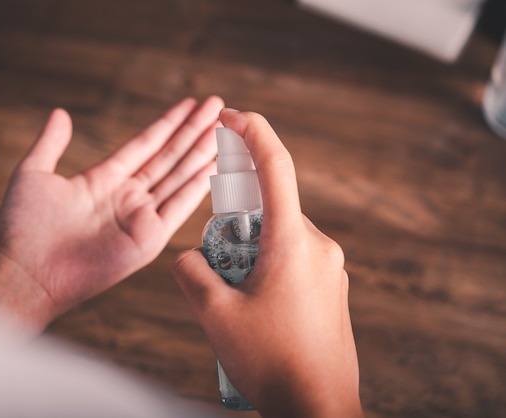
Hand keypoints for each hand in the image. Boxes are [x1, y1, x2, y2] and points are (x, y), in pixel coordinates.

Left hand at [0, 96, 223, 330]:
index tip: (190, 103)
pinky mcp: (149, 239)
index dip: (168, 123)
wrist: (26, 271)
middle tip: (218, 106)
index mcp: (105, 178)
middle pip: (169, 156)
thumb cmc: (23, 227)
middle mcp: (128, 195)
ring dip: (202, 152)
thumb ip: (51, 143)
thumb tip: (59, 112)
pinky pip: (180, 207)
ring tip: (225, 128)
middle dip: (194, 130)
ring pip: (179, 176)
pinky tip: (215, 166)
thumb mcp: (34, 174)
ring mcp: (141, 216)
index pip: (146, 143)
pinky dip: (199, 187)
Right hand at [171, 110, 363, 417]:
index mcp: (293, 242)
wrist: (319, 408)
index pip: (276, 167)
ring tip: (234, 300)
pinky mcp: (332, 286)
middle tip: (215, 266)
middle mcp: (319, 246)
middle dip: (234, 225)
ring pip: (279, 238)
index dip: (252, 132)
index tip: (230, 115)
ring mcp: (331, 267)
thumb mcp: (214, 315)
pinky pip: (293, 259)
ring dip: (249, 253)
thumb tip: (188, 257)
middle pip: (269, 210)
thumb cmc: (271, 362)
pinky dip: (266, 268)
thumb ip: (191, 272)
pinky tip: (255, 309)